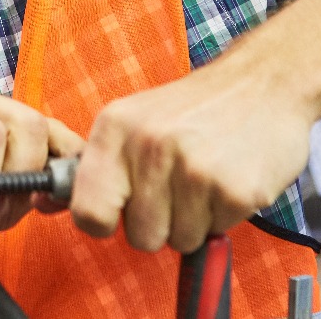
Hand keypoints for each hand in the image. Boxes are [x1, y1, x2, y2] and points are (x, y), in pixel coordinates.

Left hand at [70, 66, 313, 253]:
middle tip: (178, 183)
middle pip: (139, 236)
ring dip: (194, 219)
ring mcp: (194, 169)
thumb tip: (57, 207)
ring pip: (179, 239)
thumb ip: (99, 166)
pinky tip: (228, 176)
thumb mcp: (135, 120)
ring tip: (204, 176)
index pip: (87, 211)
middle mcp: (150, 147)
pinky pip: (216, 232)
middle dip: (160, 222)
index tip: (121, 210)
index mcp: (115, 128)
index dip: (105, 221)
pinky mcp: (235, 190)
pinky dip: (224, 214)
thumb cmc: (195, 108)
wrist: (264, 81)